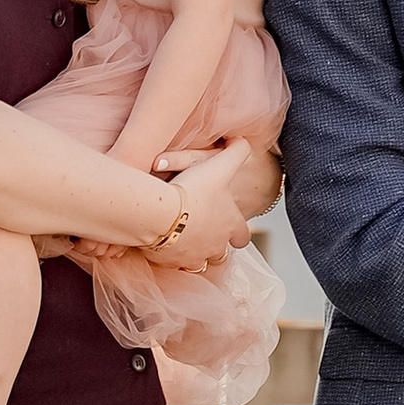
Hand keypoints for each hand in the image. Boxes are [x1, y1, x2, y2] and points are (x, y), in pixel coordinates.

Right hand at [150, 145, 257, 273]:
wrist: (161, 212)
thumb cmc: (192, 190)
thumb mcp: (220, 164)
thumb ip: (237, 151)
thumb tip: (242, 140)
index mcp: (230, 226)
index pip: (242, 237)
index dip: (237, 233)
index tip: (230, 229)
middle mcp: (215, 247)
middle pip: (219, 256)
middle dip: (213, 248)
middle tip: (201, 235)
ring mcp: (192, 258)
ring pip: (196, 264)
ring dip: (191, 254)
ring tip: (181, 242)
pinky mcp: (170, 263)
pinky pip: (171, 264)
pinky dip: (168, 257)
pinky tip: (161, 244)